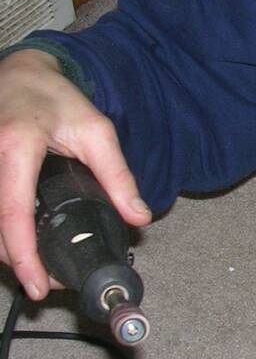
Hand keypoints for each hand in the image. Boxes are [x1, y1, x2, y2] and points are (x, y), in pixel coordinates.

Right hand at [0, 49, 150, 299]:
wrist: (23, 73)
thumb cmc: (58, 100)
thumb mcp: (98, 132)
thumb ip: (118, 176)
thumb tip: (139, 216)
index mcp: (16, 147)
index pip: (13, 212)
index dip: (24, 255)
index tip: (38, 285)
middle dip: (18, 262)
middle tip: (45, 284)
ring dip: (7, 250)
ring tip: (38, 270)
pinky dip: (2, 232)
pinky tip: (22, 245)